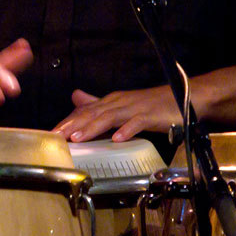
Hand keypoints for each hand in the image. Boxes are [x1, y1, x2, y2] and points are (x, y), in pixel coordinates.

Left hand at [53, 86, 179, 141]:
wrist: (185, 96)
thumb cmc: (152, 104)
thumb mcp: (122, 104)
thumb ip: (99, 104)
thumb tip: (76, 97)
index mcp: (112, 101)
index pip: (85, 111)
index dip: (67, 122)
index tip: (50, 134)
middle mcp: (120, 102)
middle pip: (93, 113)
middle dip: (73, 125)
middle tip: (55, 136)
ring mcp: (135, 108)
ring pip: (110, 117)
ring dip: (93, 128)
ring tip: (77, 138)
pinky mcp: (151, 115)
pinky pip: (137, 123)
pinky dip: (127, 130)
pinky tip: (117, 139)